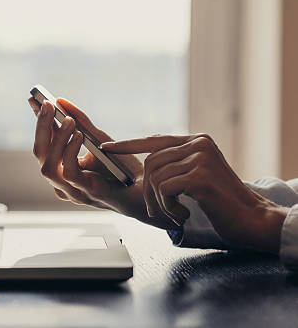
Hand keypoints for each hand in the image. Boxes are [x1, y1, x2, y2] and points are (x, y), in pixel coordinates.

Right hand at [27, 97, 178, 230]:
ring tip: (68, 120)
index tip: (35, 99)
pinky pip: (70, 173)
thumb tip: (61, 101)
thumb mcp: (99, 139)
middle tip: (48, 105)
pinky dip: (71, 152)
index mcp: (62, 167)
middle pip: (39, 154)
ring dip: (56, 140)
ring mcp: (73, 190)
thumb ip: (81, 122)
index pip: (43, 142)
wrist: (149, 189)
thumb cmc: (123, 168)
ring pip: (48, 167)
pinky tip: (79, 135)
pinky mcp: (89, 193)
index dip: (38, 121)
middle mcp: (63, 180)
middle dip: (42, 127)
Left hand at [101, 134, 288, 252]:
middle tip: (157, 210)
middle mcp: (198, 143)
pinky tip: (185, 214)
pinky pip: (164, 190)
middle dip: (147, 191)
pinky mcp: (200, 175)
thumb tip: (146, 164)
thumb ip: (176, 164)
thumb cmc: (221, 203)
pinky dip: (169, 207)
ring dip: (160, 202)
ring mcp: (200, 157)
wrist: (252, 219)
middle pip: (151, 163)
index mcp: (196, 141)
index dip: (127, 145)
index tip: (106, 148)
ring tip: (177, 212)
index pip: (154, 140)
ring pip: (155, 177)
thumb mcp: (197, 175)